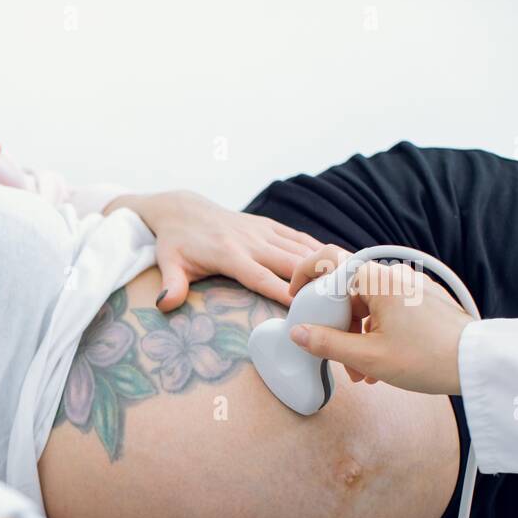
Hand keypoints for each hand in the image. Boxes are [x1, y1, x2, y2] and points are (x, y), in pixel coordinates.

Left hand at [114, 190, 323, 310]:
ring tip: (352, 283)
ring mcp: (263, 231)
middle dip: (316, 280)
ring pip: (301, 248)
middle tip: (342, 301)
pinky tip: (340, 262)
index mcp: (229, 254)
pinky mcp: (269, 226)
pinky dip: (319, 249)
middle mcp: (251, 241)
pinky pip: (299, 238)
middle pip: (291, 262)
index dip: (283, 292)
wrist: (181, 209)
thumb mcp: (168, 263)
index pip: (260, 277)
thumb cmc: (174, 243)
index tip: (304, 308)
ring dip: (326, 264)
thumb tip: (164, 305)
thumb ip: (171, 285)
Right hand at [288, 244, 474, 394]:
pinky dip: (375, 333)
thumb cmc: (428, 358)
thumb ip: (326, 343)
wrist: (478, 363)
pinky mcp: (422, 301)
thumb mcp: (368, 357)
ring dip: (355, 336)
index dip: (305, 275)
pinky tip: (378, 364)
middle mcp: (394, 276)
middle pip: (347, 291)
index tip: (297, 298)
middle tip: (334, 355)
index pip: (329, 261)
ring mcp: (410, 288)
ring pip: (366, 305)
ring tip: (361, 371)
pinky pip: (386, 311)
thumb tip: (298, 333)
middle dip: (335, 325)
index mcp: (378, 280)